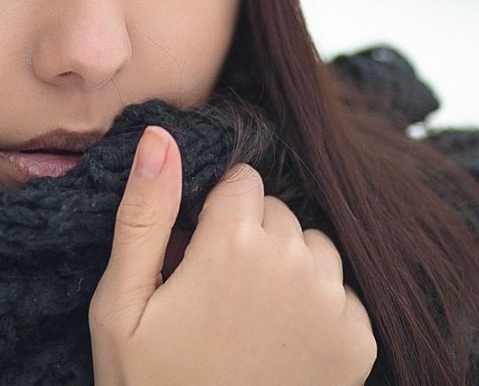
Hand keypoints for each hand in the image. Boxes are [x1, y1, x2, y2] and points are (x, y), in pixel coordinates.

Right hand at [89, 126, 375, 385]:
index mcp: (234, 245)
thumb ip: (144, 214)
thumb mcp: (120, 304)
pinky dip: (317, 306)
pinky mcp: (358, 342)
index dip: (213, 214)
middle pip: (278, 211)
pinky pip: (342, 291)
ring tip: (248, 317)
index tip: (193, 255)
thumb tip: (161, 136)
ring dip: (287, 267)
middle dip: (249, 237)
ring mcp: (333, 305)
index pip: (242, 179)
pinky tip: (280, 342)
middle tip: (214, 293)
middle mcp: (295, 264)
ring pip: (314, 246)